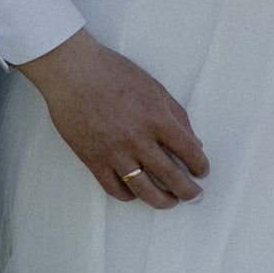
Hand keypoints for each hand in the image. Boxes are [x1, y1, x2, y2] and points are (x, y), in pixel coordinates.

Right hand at [16, 30, 208, 204]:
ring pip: (144, 190)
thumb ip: (177, 115)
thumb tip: (195, 143)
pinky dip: (129, 196)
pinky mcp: (92, 159)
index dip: (200, 167)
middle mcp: (138, 139)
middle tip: (194, 195)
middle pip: (171, 177)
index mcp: (157, 118)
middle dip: (187, 191)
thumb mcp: (154, 87)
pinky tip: (136, 193)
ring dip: (162, 201)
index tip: (201, 172)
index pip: (189, 152)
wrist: (72, 71)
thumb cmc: (114, 72)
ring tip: (169, 202)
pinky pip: (114, 188)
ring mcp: (114, 152)